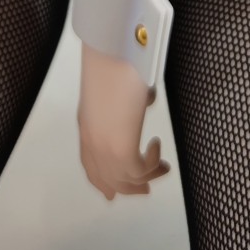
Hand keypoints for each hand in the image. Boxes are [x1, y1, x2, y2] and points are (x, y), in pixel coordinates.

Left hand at [77, 44, 169, 200]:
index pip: (91, 165)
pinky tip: (157, 145)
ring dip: (147, 177)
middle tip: (146, 191)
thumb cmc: (113, 62)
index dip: (102, 182)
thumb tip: (143, 95)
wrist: (110, 54)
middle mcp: (92, 142)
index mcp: (87, 127)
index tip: (112, 194)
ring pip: (125, 181)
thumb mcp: (116, 86)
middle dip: (128, 189)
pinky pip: (139, 171)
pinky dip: (152, 163)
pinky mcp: (121, 150)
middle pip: (107, 179)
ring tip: (163, 168)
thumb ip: (125, 98)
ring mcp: (105, 148)